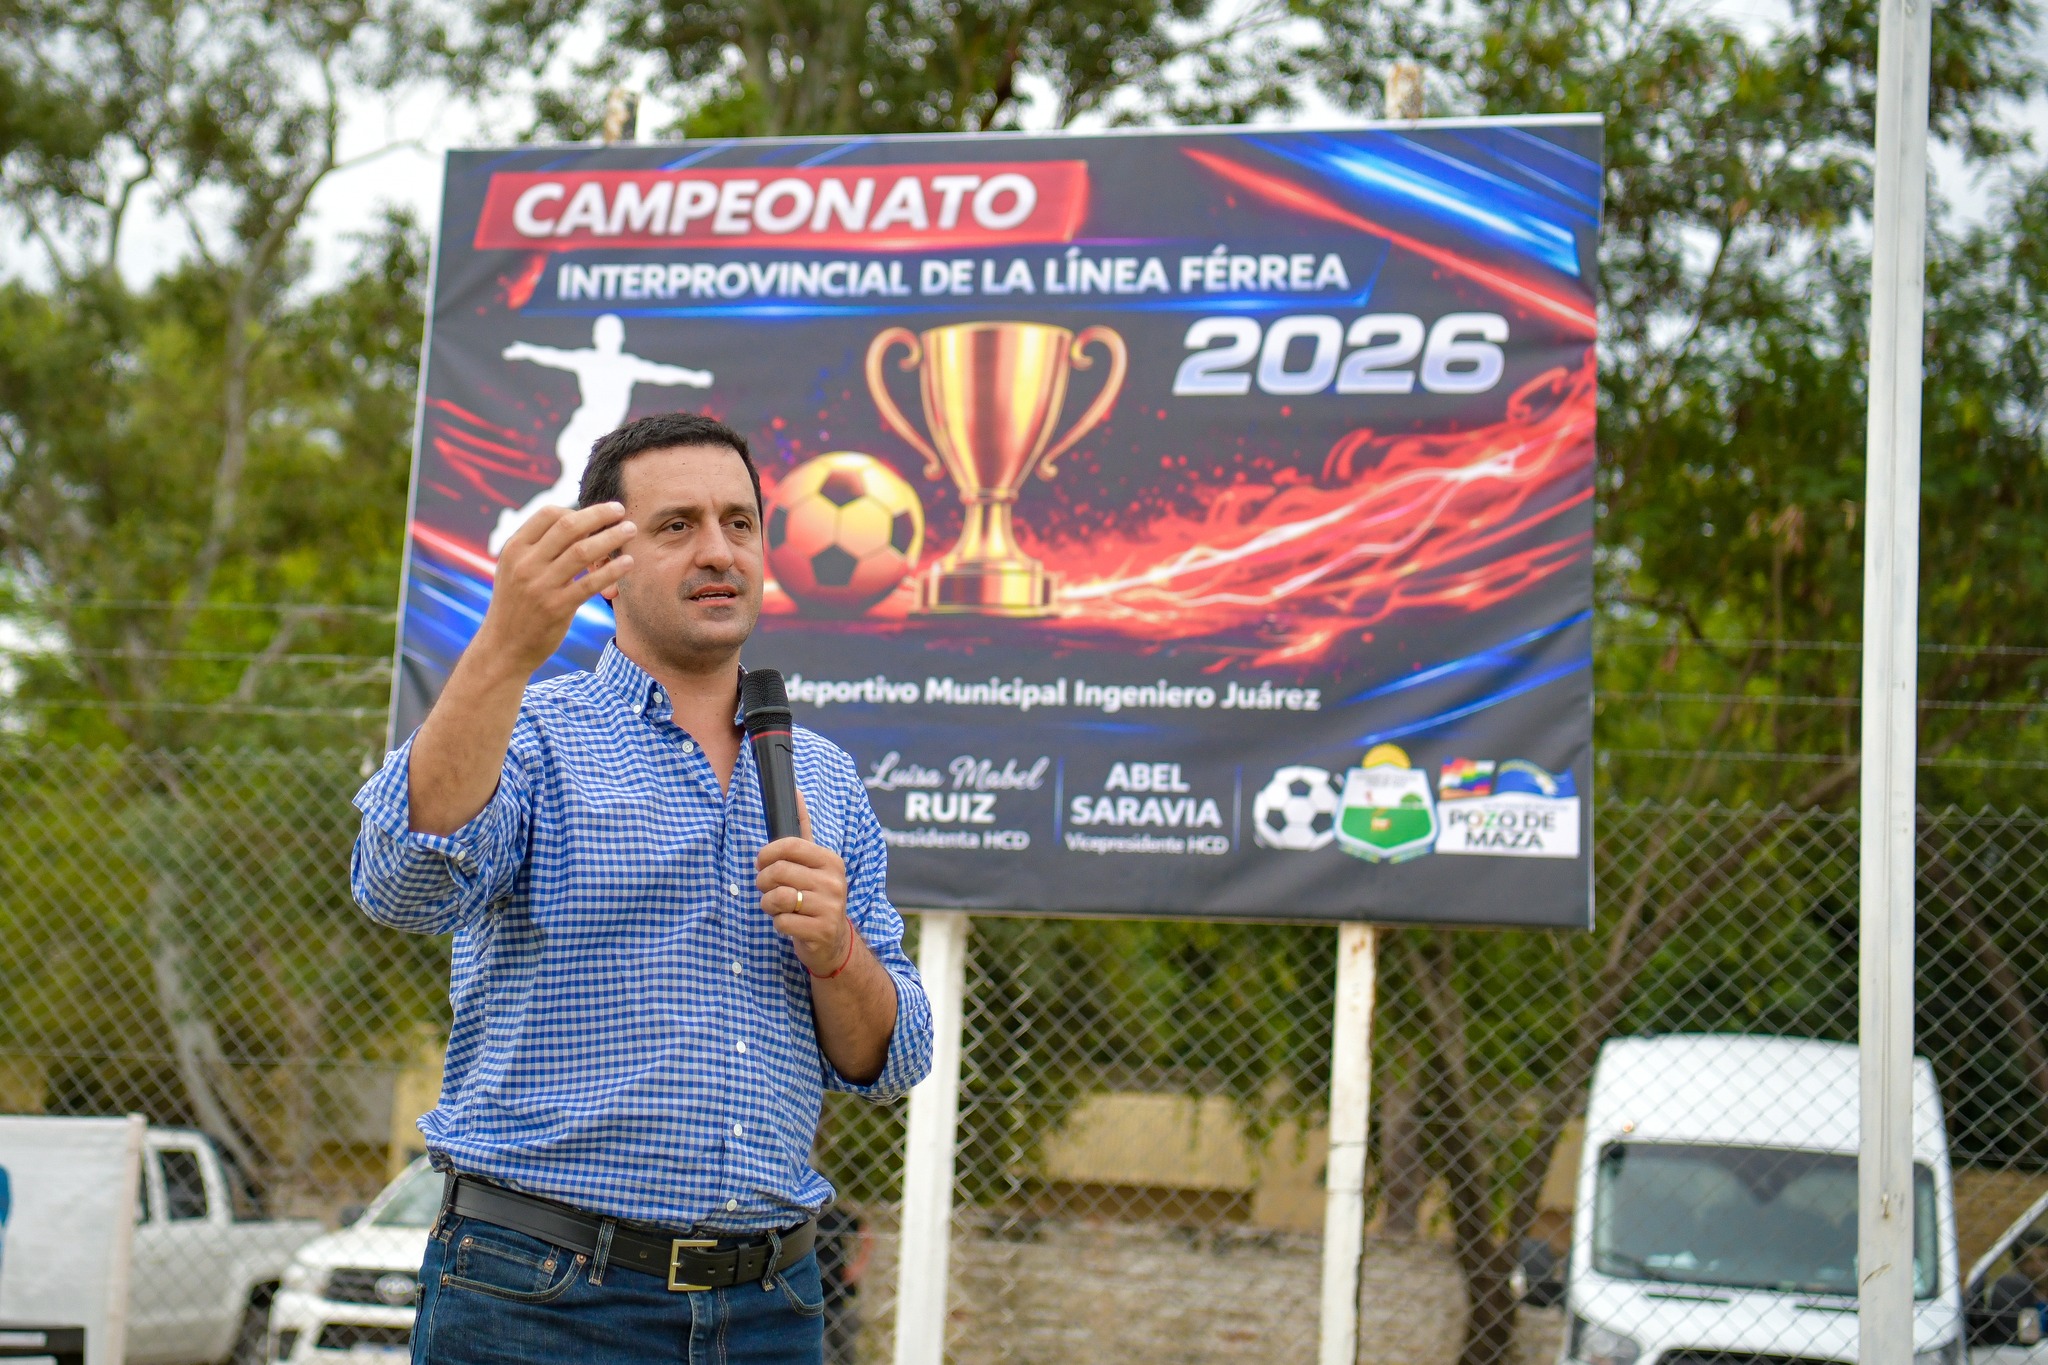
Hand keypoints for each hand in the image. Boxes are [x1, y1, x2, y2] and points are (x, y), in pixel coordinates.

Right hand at [478, 503, 635, 675]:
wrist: (503, 648)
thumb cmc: (516, 604)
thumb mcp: (514, 569)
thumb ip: (537, 546)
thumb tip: (575, 520)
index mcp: (514, 549)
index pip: (549, 514)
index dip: (577, 509)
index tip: (598, 512)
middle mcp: (525, 564)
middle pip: (568, 527)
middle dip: (598, 515)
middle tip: (620, 510)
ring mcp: (540, 586)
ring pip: (582, 551)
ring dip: (611, 537)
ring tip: (630, 530)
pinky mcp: (556, 608)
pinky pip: (590, 584)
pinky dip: (612, 570)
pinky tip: (628, 562)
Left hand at [756, 792, 857, 974]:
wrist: (833, 941)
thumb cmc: (816, 896)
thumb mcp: (814, 863)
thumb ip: (803, 829)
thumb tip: (796, 791)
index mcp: (831, 861)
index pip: (790, 845)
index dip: (767, 853)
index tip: (761, 862)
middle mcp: (834, 882)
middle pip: (778, 872)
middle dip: (763, 882)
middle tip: (767, 889)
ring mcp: (830, 907)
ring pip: (777, 897)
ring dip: (768, 904)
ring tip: (777, 907)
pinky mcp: (821, 931)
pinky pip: (781, 922)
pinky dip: (778, 924)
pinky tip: (790, 924)